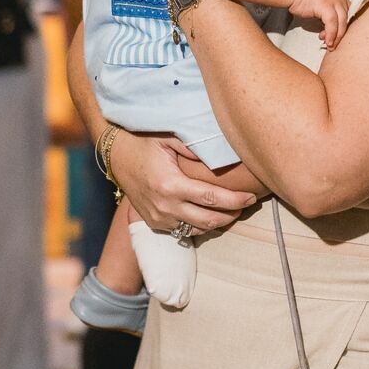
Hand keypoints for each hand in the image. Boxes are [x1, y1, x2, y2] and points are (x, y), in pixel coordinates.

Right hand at [108, 131, 255, 233]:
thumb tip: (221, 155)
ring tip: (232, 209)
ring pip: (198, 230)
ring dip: (218, 222)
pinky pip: (183, 230)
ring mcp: (159, 218)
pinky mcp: (155, 223)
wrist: (117, 156)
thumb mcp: (169, 137)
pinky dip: (200, 225)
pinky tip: (211, 213)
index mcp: (171, 185)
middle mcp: (165, 206)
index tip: (251, 197)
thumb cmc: (145, 142)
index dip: (236, 200)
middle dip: (232, 214)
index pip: (212, 199)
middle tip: (246, 204)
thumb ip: (194, 146)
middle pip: (209, 220)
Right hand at [287, 0, 349, 48]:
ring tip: (330, 46)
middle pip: (346, 19)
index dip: (342, 26)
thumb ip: (327, 17)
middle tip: (333, 44)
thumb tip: (329, 33)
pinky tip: (327, 41)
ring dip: (336, 37)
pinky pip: (332, 23)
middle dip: (340, 34)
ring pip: (341, 22)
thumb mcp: (319, 7)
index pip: (346, 13)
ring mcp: (333, 0)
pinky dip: (330, 34)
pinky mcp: (326, 5)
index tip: (334, 36)